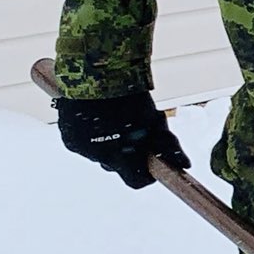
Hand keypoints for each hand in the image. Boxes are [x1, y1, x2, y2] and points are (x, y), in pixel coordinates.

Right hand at [54, 92, 189, 189]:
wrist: (95, 73)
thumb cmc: (130, 97)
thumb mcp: (154, 121)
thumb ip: (167, 145)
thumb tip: (185, 165)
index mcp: (120, 156)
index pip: (135, 181)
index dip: (146, 174)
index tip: (152, 163)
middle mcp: (97, 156)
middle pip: (117, 166)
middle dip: (127, 155)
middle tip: (135, 133)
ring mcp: (80, 147)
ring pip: (100, 154)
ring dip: (109, 144)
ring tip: (116, 121)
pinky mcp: (68, 136)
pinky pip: (85, 143)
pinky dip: (93, 136)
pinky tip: (99, 117)